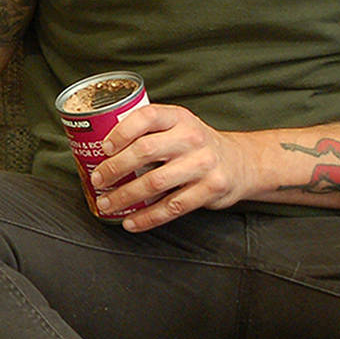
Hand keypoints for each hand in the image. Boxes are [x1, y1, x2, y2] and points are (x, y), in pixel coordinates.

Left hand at [88, 104, 258, 230]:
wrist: (241, 162)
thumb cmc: (196, 145)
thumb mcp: (178, 126)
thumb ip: (149, 132)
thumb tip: (102, 150)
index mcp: (179, 117)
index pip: (146, 116)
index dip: (121, 132)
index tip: (103, 148)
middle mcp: (192, 137)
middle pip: (145, 151)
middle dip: (115, 168)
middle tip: (98, 180)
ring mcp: (203, 164)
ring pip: (154, 182)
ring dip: (125, 196)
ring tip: (106, 203)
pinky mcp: (211, 189)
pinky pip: (172, 207)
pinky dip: (147, 217)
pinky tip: (130, 221)